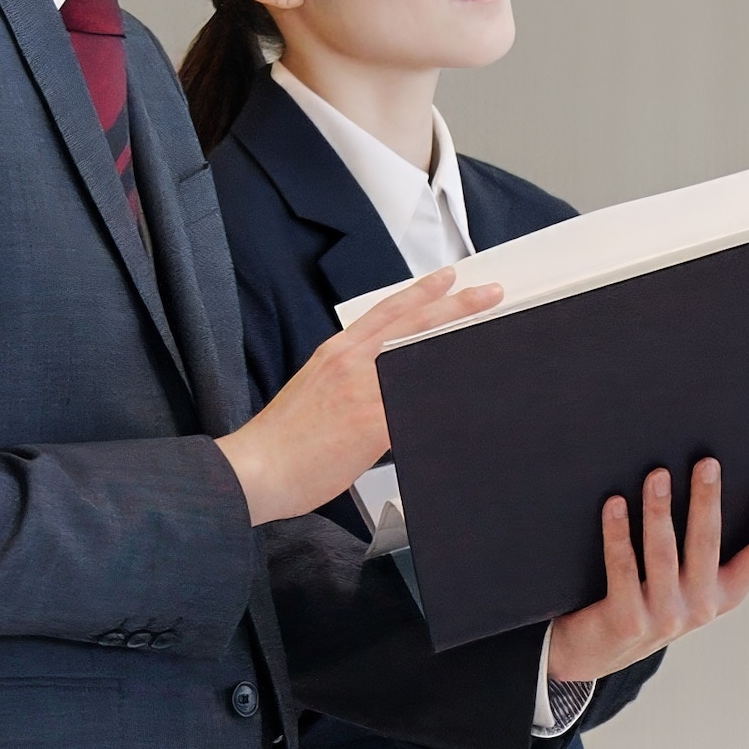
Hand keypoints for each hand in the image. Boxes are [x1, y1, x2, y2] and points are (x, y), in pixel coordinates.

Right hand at [219, 268, 500, 522]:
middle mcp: (352, 364)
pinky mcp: (372, 423)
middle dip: (458, 306)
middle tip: (490, 294)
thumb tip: (387, 379)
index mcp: (337, 353)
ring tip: (494, 341)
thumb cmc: (283, 439)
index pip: (388, 311)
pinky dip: (445, 401)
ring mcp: (364, 391)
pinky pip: (421, 406)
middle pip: (415, 325)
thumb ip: (353, 377)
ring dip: (462, 350)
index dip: (422, 292)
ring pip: (425, 360)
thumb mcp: (317, 388)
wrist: (254, 470)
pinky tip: (473, 398)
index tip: (449, 278)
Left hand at [548, 459, 748, 683]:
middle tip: (706, 462)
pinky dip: (618, 534)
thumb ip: (732, 560)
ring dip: (659, 510)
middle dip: (707, 500)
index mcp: (726, 594)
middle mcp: (701, 607)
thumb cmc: (651, 603)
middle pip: (708, 543)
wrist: (598, 651)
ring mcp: (664, 616)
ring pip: (663, 552)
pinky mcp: (627, 620)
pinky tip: (615, 505)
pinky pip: (622, 568)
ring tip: (657, 475)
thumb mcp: (696, 586)